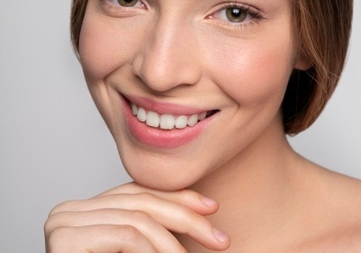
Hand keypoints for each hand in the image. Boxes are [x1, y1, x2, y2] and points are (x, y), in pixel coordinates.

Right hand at [44, 182, 229, 252]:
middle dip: (185, 216)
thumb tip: (201, 214)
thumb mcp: (135, 249)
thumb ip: (151, 230)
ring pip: (138, 218)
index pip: (138, 193)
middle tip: (218, 237)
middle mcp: (70, 210)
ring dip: (171, 242)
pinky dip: (152, 251)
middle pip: (140, 202)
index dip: (178, 197)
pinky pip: (126, 235)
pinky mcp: (64, 238)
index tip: (211, 207)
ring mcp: (63, 221)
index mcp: (85, 210)